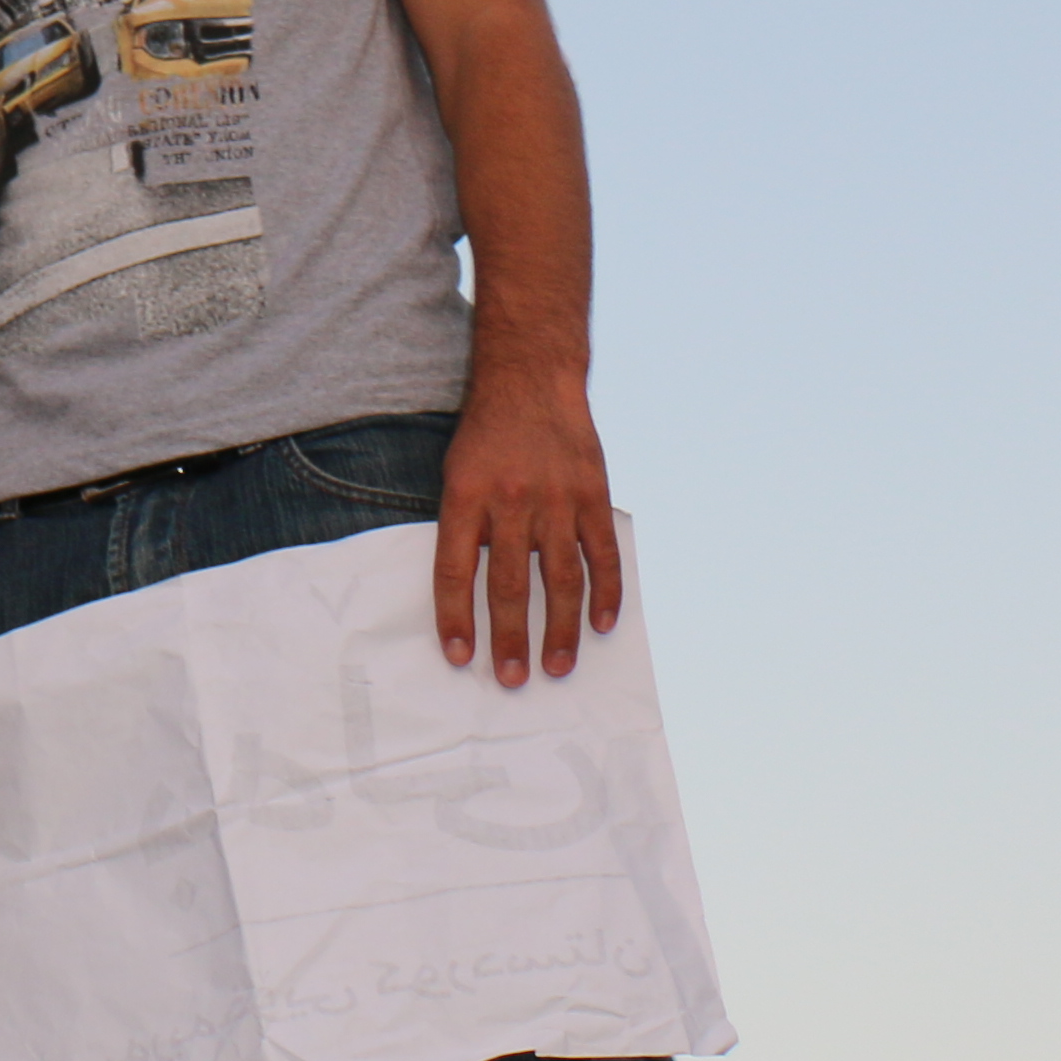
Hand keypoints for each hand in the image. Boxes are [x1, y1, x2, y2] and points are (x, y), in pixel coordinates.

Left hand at [434, 375, 618, 681]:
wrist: (531, 381)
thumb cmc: (485, 436)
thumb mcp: (455, 474)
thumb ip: (464, 530)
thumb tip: (470, 595)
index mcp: (465, 498)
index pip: (456, 572)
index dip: (456, 619)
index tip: (459, 657)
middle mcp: (511, 502)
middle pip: (510, 584)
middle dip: (511, 638)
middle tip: (512, 679)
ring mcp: (557, 500)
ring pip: (561, 578)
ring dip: (561, 628)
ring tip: (558, 666)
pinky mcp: (593, 495)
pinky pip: (602, 553)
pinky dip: (605, 591)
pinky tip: (602, 624)